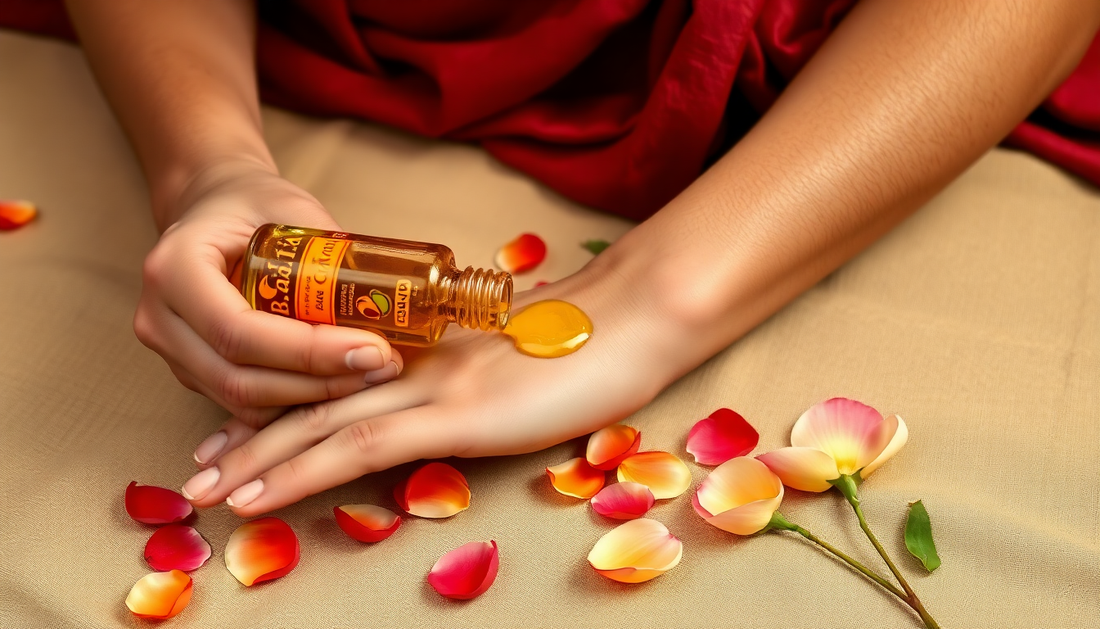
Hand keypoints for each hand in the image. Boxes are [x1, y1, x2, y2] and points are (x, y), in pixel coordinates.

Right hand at [135, 161, 402, 432]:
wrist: (210, 206)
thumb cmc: (251, 202)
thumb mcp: (291, 208)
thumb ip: (330, 252)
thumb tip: (393, 298)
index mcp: (174, 270)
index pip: (239, 331)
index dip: (308, 352)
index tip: (372, 350)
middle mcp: (159, 318)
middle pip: (239, 379)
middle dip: (318, 384)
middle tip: (382, 368)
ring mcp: (171, 352)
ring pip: (242, 402)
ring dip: (312, 400)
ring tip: (372, 377)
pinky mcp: (193, 372)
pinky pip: (244, 404)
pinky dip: (296, 403)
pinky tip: (343, 385)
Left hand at [179, 254, 699, 512]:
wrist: (633, 321)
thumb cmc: (593, 346)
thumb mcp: (525, 366)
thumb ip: (485, 384)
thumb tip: (470, 407)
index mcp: (433, 355)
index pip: (342, 385)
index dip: (286, 409)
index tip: (240, 433)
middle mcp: (419, 367)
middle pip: (314, 404)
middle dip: (250, 439)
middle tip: (199, 469)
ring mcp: (434, 389)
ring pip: (320, 425)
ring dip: (257, 459)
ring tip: (207, 489)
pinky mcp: (456, 415)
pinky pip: (361, 448)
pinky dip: (302, 472)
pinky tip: (262, 495)